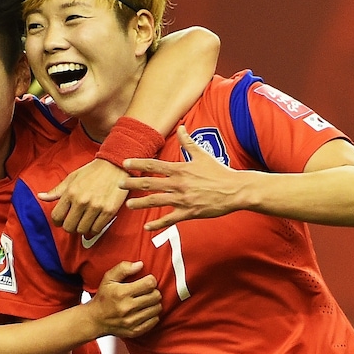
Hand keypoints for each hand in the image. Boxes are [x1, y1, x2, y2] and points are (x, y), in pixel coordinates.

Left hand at [41, 158, 129, 236]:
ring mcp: (96, 207)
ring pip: (83, 230)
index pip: (57, 216)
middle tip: (73, 223)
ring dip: (82, 229)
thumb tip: (40, 196)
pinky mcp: (109, 211)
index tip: (61, 221)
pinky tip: (94, 223)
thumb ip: (56, 191)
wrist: (114, 166)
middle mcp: (82, 201)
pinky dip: (94, 229)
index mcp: (71, 192)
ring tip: (84, 222)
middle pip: (69, 227)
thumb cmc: (92, 172)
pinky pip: (97, 229)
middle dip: (69, 227)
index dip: (57, 221)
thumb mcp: (71, 178)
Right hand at [89, 260, 161, 337]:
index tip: (146, 281)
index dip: (151, 280)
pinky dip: (152, 315)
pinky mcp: (135, 331)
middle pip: (156, 296)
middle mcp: (127, 308)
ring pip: (157, 308)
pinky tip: (145, 311)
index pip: (149, 283)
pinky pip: (154, 321)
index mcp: (122, 293)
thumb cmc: (103, 297)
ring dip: (154, 303)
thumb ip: (123, 268)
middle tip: (147, 291)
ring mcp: (131, 321)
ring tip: (146, 301)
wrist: (95, 319)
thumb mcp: (108, 278)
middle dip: (153, 291)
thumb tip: (140, 264)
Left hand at [122, 126, 253, 232]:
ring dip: (140, 203)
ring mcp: (183, 199)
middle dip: (132, 184)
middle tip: (119, 184)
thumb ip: (188, 142)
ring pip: (156, 201)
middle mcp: (178, 184)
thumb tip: (181, 127)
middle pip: (150, 183)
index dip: (138, 163)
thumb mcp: (203, 154)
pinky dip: (158, 223)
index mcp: (180, 169)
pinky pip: (170, 219)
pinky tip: (147, 226)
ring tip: (128, 205)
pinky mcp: (189, 212)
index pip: (154, 164)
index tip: (125, 163)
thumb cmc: (219, 172)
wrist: (235, 190)